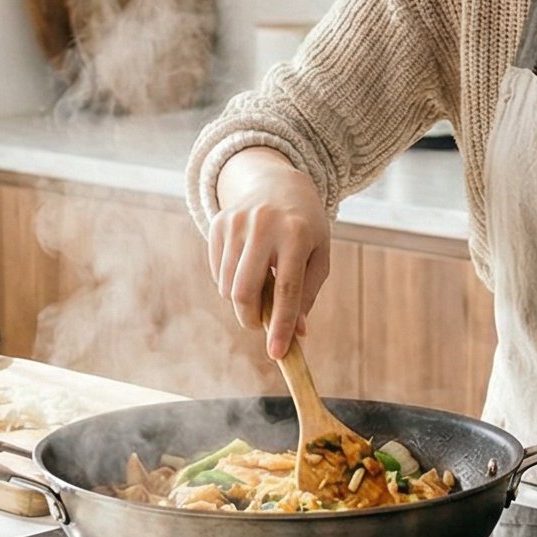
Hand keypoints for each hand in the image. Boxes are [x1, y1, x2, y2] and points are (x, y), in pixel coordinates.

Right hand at [205, 148, 330, 359]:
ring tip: (258, 288)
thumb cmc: (304, 226)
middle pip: (245, 292)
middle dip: (251, 319)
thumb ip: (308, 294)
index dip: (282, 325)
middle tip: (260, 324)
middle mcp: (263, 226)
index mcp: (296, 234)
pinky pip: (217, 272)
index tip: (277, 353)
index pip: (287, 290)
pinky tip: (246, 268)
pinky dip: (229, 283)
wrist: (276, 182)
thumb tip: (298, 333)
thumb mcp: (318, 255)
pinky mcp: (218, 223)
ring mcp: (236, 223)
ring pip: (227, 286)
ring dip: (241, 302)